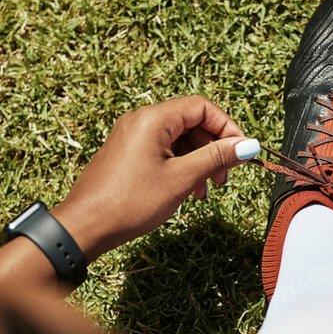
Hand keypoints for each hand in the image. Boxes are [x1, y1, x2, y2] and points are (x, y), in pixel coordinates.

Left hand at [54, 95, 259, 260]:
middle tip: (224, 177)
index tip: (241, 152)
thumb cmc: (130, 202)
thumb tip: (247, 146)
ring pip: (178, 140)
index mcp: (153, 119)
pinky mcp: (127, 155)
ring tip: (205, 191)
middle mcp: (141, 121)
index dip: (226, 128)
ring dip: (198, 161)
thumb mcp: (181, 179)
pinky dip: (180, 167)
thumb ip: (215, 158)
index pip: (201, 107)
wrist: (85, 226)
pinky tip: (187, 192)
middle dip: (213, 148)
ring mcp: (131, 138)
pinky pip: (162, 152)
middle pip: (191, 123)